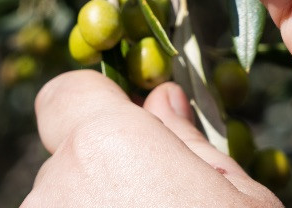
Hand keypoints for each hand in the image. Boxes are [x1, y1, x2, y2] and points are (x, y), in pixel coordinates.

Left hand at [23, 70, 280, 206]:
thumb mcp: (239, 195)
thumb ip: (188, 140)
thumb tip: (162, 100)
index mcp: (105, 145)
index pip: (64, 94)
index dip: (94, 104)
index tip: (131, 127)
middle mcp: (53, 186)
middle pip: (69, 157)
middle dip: (106, 170)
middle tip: (161, 198)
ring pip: (63, 201)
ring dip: (96, 205)